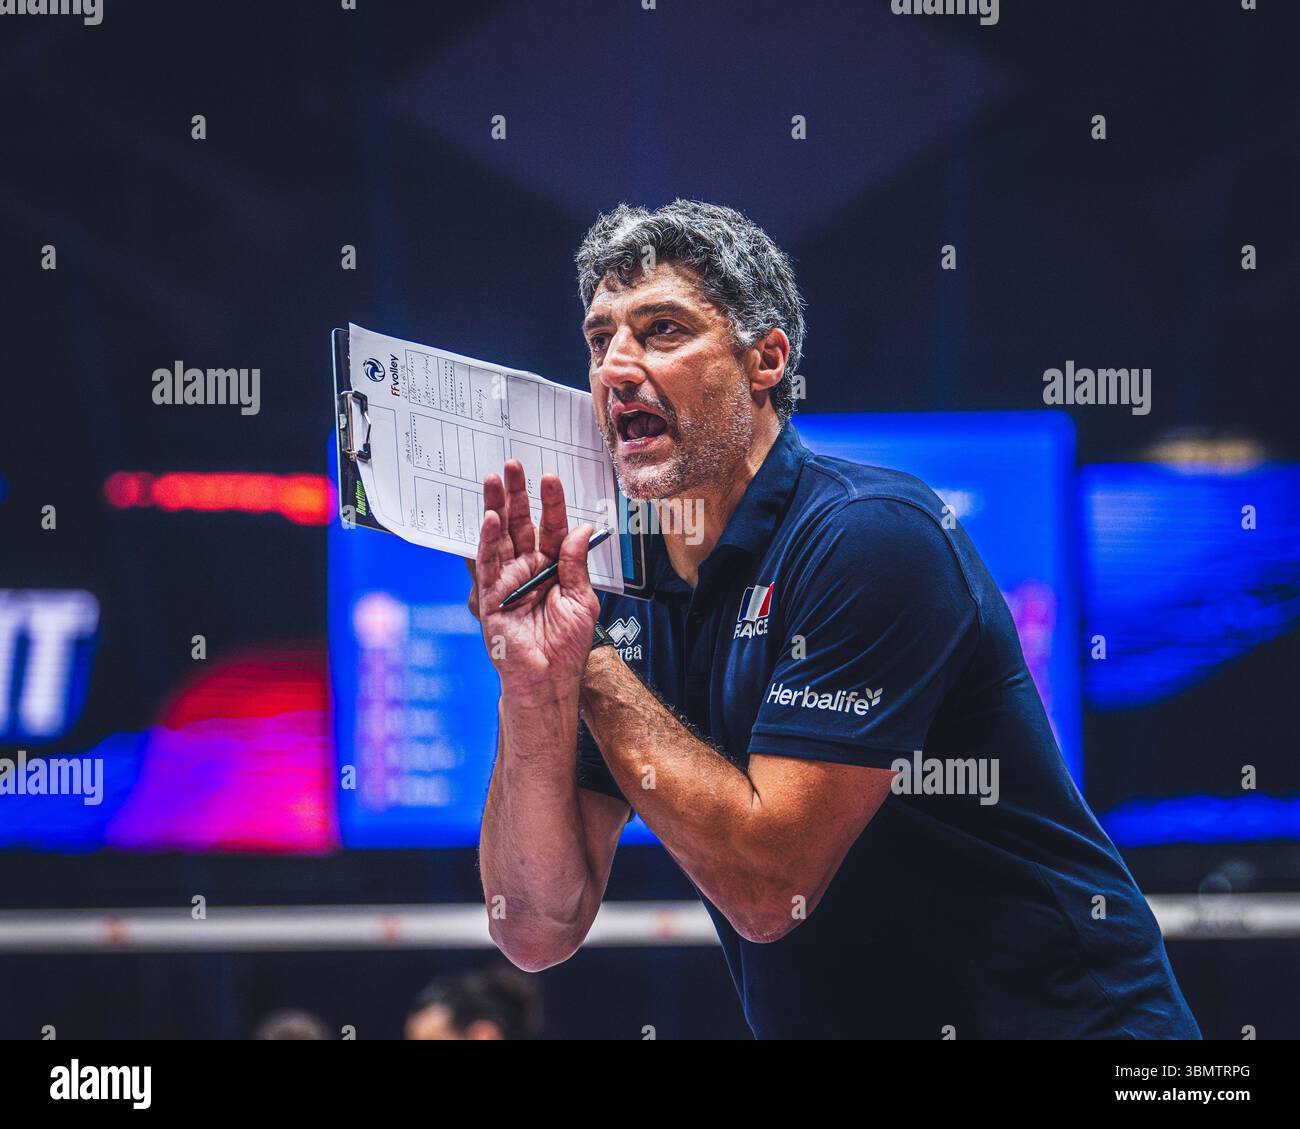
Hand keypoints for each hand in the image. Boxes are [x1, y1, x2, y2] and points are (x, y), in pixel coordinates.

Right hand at [475, 460, 599, 702]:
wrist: (549, 681)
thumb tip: (580, 528)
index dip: (551, 504)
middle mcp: (529, 570)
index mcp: (554, 569)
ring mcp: (508, 581)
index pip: (552, 528)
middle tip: (513, 466)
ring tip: (494, 480)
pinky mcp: (490, 596)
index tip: (551, 478)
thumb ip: (575, 563)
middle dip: (517, 494)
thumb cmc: (568, 648)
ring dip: (496, 507)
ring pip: (500, 536)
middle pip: (521, 524)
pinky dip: (487, 539)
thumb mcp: (582, 600)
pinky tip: (490, 517)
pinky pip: (488, 563)